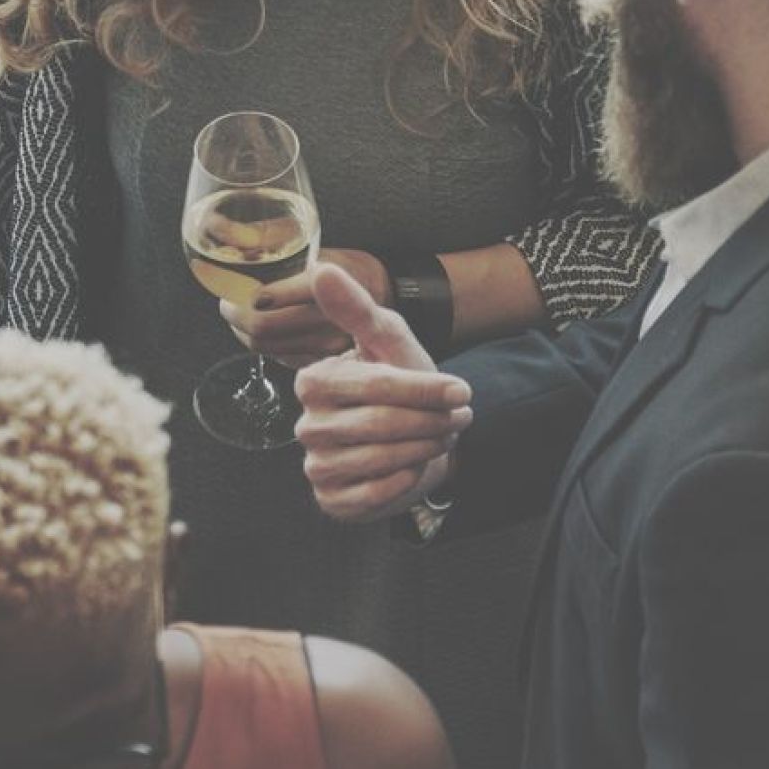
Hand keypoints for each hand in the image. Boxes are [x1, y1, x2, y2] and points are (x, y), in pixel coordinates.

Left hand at [220, 247, 390, 363]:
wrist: (380, 292)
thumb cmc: (343, 264)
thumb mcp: (314, 245)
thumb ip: (273, 239)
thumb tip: (222, 229)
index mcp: (321, 284)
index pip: (268, 300)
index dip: (242, 298)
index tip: (230, 291)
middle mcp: (327, 319)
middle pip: (261, 327)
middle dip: (234, 315)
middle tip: (227, 302)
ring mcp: (325, 345)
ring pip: (265, 346)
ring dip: (243, 331)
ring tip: (240, 314)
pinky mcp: (322, 361)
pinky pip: (278, 358)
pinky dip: (263, 345)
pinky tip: (263, 330)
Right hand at [292, 264, 472, 522]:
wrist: (417, 436)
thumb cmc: (401, 381)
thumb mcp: (388, 340)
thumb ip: (356, 307)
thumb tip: (320, 268)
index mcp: (313, 382)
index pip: (377, 385)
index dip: (425, 388)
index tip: (462, 389)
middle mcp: (306, 426)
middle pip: (382, 424)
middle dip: (431, 420)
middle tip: (458, 416)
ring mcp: (316, 466)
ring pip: (382, 459)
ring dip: (427, 447)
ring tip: (443, 435)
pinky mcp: (332, 500)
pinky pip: (376, 493)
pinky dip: (409, 479)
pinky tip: (417, 465)